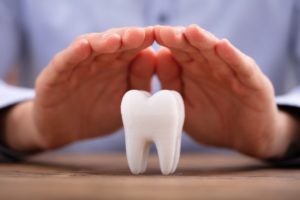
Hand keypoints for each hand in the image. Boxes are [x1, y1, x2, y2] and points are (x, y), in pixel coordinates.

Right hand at [4, 27, 154, 150]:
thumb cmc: (99, 113)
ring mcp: (77, 65)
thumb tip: (153, 55)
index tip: (158, 36)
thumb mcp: (126, 102)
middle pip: (113, 43)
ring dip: (103, 42)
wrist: (65, 128)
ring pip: (90, 47)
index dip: (143, 41)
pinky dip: (74, 54)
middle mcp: (98, 60)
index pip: (132, 48)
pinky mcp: (56, 75)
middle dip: (126, 37)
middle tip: (140, 34)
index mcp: (117, 65)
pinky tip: (84, 47)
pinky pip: (66, 61)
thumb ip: (140, 82)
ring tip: (115, 40)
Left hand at [155, 25, 293, 157]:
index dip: (166, 43)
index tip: (152, 35)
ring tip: (191, 32)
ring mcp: (232, 72)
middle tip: (165, 32)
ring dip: (204, 42)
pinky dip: (233, 57)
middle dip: (180, 39)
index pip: (178, 52)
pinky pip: (241, 68)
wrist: (243, 138)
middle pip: (195, 48)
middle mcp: (211, 67)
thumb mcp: (183, 106)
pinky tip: (223, 47)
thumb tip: (159, 56)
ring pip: (217, 54)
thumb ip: (170, 83)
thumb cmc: (211, 120)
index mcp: (193, 70)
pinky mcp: (252, 82)